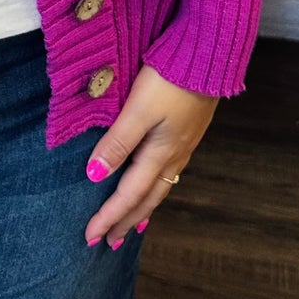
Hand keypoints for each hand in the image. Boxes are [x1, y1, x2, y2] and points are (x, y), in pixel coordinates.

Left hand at [83, 64, 217, 248]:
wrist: (209, 56)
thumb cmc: (171, 79)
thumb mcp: (139, 109)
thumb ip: (117, 142)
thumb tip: (94, 176)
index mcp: (160, 154)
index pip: (129, 195)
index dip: (109, 216)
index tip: (90, 237)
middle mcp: (174, 155)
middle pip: (147, 198)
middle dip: (127, 221)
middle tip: (109, 242)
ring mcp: (183, 144)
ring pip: (160, 187)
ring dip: (142, 208)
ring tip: (131, 223)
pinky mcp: (188, 131)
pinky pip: (168, 171)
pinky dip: (155, 188)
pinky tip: (152, 182)